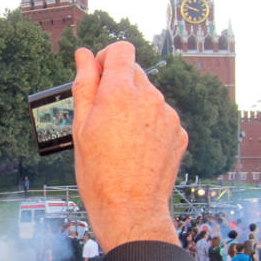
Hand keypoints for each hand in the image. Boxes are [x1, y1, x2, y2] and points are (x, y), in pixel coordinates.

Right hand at [73, 43, 186, 250]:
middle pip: (135, 72)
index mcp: (121, 92)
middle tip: (102, 115)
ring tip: (120, 139)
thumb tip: (83, 55)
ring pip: (149, 96)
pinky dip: (149, 125)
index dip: (106, 58)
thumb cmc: (99, 173)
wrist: (130, 210)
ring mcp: (169, 116)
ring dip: (134, 106)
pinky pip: (161, 117)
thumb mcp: (81, 127)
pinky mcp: (179, 133)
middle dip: (118, 85)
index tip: (98, 75)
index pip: (121, 50)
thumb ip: (84, 84)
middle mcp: (150, 98)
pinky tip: (136, 149)